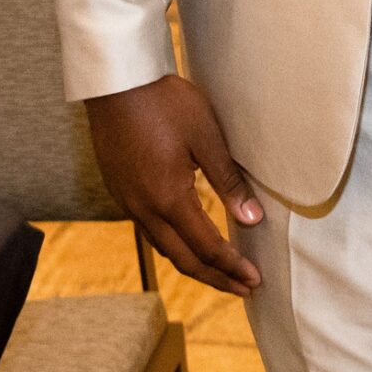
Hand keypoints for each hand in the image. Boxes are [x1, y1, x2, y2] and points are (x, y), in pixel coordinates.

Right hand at [83, 74, 263, 295]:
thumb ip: (228, 181)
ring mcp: (128, 201)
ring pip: (163, 247)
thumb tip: (251, 218)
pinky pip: (148, 229)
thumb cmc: (164, 102)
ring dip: (193, 264)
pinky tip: (183, 239)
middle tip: (243, 289)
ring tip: (217, 272)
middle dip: (215, 278)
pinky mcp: (120, 190)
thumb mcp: (206, 137)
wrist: (116, 82)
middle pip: (183, 259)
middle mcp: (145, 208)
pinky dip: (171, 244)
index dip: (232, 267)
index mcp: (169, 198)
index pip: (207, 247)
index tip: (255, 280)